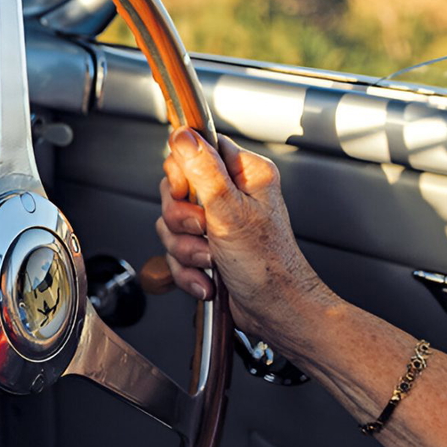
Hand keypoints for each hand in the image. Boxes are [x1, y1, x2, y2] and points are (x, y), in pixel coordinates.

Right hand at [158, 128, 337, 354]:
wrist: (274, 311)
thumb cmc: (266, 266)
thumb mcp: (229, 210)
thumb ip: (203, 169)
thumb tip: (184, 135)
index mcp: (245, 174)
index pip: (198, 150)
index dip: (183, 173)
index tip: (188, 193)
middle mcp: (232, 194)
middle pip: (177, 190)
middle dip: (182, 220)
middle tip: (202, 230)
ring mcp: (218, 223)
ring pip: (172, 224)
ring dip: (185, 249)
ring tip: (210, 259)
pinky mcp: (207, 248)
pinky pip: (177, 251)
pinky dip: (187, 269)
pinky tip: (207, 278)